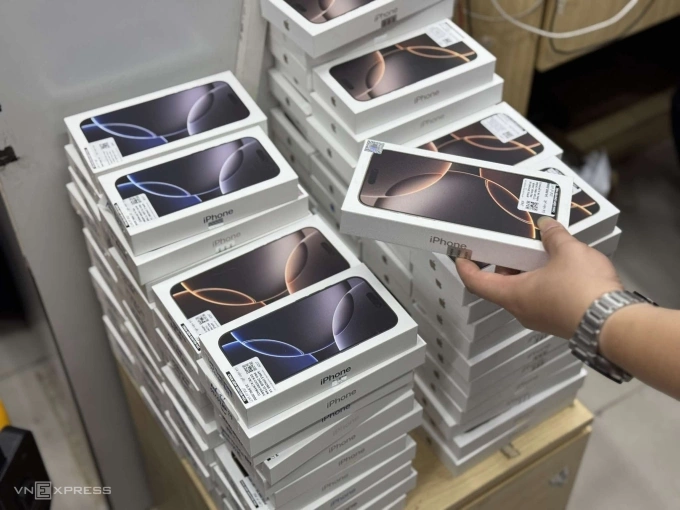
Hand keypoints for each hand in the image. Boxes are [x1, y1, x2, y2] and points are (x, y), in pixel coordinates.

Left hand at [455, 217, 622, 337]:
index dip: (465, 266)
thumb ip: (553, 236)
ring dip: (527, 271)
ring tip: (540, 249)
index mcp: (513, 295)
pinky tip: (560, 265)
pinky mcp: (557, 320)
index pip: (476, 282)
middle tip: (510, 243)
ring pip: (523, 291)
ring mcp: (540, 318)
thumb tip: (546, 225)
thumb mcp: (567, 251)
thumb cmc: (583, 291)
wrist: (614, 323)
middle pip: (500, 285)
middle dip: (503, 263)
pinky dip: (543, 280)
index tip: (460, 253)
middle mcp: (522, 310)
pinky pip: (542, 297)